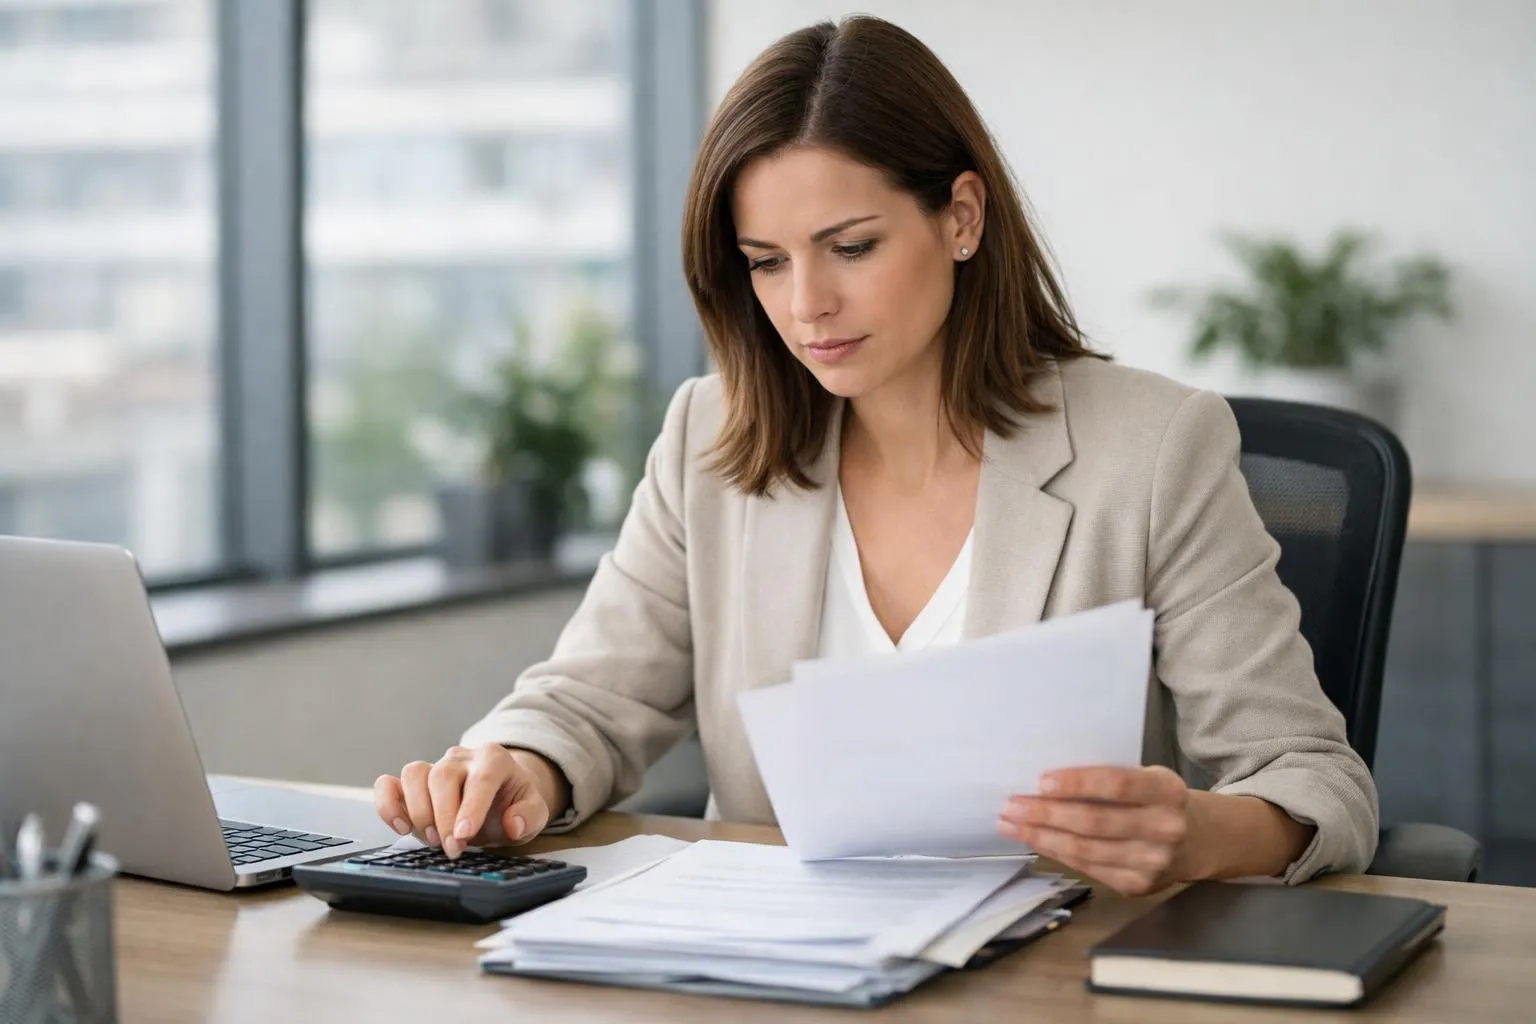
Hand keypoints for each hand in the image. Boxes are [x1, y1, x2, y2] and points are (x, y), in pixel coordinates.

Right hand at [374, 744, 553, 859]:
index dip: (471, 807)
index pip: (481, 778)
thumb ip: (529, 817)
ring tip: (433, 840)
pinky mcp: (413, 783)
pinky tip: (400, 826)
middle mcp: (461, 758)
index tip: (464, 834)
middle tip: (453, 848)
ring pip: (414, 774)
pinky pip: (389, 783)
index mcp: (494, 759)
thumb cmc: (513, 804)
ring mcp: (434, 767)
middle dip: (444, 817)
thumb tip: (513, 824)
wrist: (499, 798)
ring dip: (419, 811)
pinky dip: (388, 804)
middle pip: (443, 776)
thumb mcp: (534, 813)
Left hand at [996, 765, 1197, 895]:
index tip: (1041, 781)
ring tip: (1011, 823)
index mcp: (1166, 791)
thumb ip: (1110, 780)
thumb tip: (1046, 782)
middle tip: (1012, 804)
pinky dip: (1056, 853)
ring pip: (1085, 850)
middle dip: (1046, 814)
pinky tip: (1035, 840)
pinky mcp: (1138, 886)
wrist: (1199, 840)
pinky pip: (1087, 868)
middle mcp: (1163, 829)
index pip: (1117, 785)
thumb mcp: (1147, 779)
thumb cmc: (1159, 800)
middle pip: (1094, 822)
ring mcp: (1152, 862)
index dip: (1078, 783)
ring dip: (1041, 836)